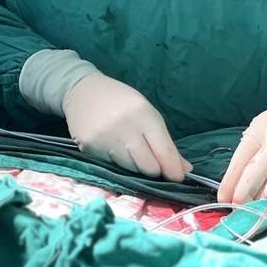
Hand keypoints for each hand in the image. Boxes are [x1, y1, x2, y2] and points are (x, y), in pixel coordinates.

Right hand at [62, 72, 190, 181]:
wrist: (81, 89)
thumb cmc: (120, 101)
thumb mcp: (147, 113)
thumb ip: (165, 142)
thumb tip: (184, 169)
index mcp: (143, 115)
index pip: (164, 153)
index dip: (174, 170)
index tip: (177, 176)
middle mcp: (124, 127)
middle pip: (149, 167)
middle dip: (153, 168)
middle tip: (149, 159)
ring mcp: (104, 138)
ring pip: (130, 169)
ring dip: (133, 163)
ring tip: (126, 147)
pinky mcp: (89, 146)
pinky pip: (111, 165)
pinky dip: (115, 159)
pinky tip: (110, 144)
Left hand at [219, 91, 266, 203]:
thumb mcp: (266, 126)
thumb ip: (254, 147)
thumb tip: (236, 180)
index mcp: (261, 128)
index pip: (240, 159)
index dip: (230, 182)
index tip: (223, 198)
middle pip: (255, 172)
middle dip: (243, 194)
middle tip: (237, 210)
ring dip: (266, 200)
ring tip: (257, 211)